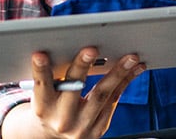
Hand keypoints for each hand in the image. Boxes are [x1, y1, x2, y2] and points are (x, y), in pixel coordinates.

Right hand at [4, 47, 143, 137]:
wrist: (57, 135)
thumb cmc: (52, 106)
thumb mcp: (46, 94)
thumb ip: (55, 75)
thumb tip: (74, 46)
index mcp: (43, 108)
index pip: (41, 86)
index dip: (40, 70)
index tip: (40, 55)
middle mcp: (62, 119)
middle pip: (75, 88)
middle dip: (83, 66)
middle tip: (91, 48)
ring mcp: (82, 126)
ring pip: (102, 94)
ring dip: (119, 72)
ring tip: (131, 57)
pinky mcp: (99, 129)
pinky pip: (114, 100)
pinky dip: (125, 81)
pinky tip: (135, 69)